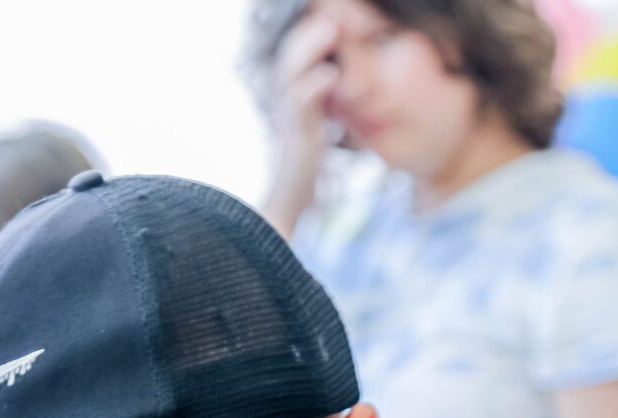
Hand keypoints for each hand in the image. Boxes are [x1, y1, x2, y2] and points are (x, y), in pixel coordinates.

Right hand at [262, 10, 339, 232]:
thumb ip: (322, 94)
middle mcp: (282, 101)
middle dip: (308, 32)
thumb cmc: (306, 160)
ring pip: (290, 73)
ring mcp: (287, 118)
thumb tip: (335, 68)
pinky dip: (314, 87)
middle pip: (288, 54)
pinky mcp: (297, 137)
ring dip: (310, 49)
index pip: (294, 52)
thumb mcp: (316, 120)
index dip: (309, 34)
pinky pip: (300, 106)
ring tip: (330, 29)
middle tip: (330, 13)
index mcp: (288, 94)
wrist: (291, 200)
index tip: (332, 14)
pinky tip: (330, 74)